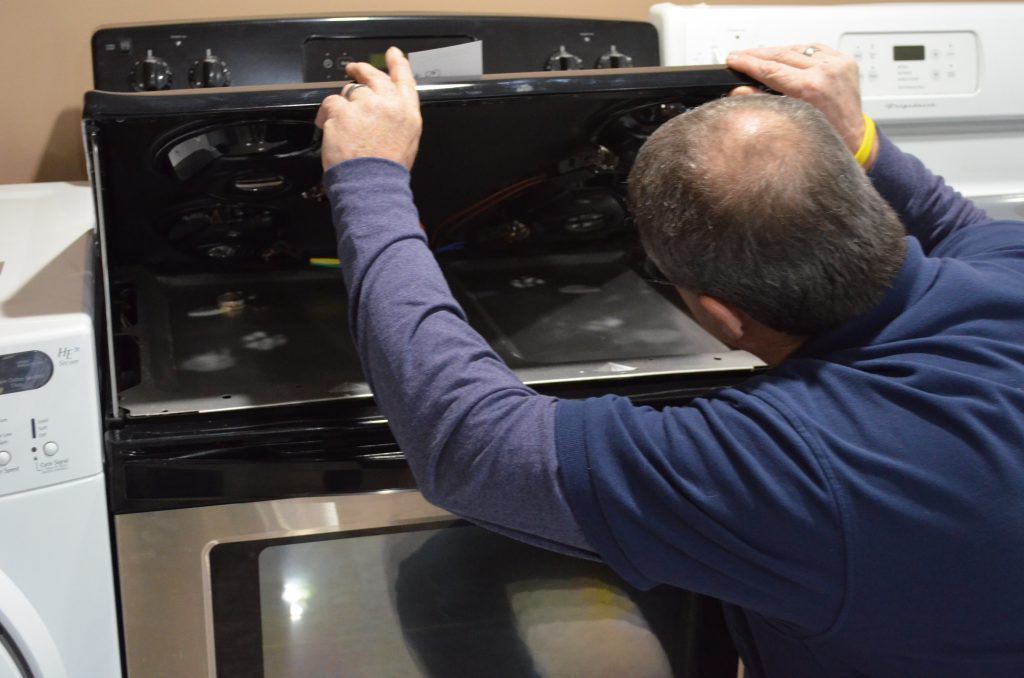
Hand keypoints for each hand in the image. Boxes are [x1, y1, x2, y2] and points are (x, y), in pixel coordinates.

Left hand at [315, 46, 421, 171]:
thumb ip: (397, 118)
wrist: (371, 185)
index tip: (392, 54)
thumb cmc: (387, 170)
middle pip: (372, 76)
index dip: (398, 63)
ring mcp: (365, 106)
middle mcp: (388, 104)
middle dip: (361, 71)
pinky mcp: (342, 111)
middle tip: (352, 71)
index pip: (404, 80)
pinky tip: (329, 127)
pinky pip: (330, 103)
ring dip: (343, 104)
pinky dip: (326, 115)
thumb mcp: (406, 141)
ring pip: (349, 92)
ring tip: (341, 123)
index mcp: (407, 113)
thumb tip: (385, 107)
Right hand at [726, 45, 870, 161]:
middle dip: (756, 54)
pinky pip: (813, 48)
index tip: (733, 59)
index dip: (748, 63)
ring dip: (774, 51)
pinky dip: (796, 51)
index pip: (770, 69)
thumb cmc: (826, 136)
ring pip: (796, 49)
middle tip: (739, 55)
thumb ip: (762, 102)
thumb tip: (738, 90)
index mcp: (811, 88)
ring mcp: (837, 63)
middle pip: (781, 55)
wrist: (854, 138)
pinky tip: (783, 54)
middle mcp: (826, 71)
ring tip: (756, 54)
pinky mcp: (844, 60)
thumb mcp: (789, 122)